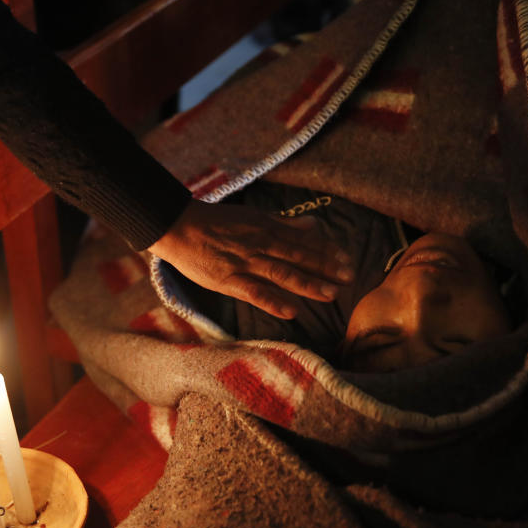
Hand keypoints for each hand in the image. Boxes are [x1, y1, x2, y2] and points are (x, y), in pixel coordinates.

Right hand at [148, 200, 354, 318]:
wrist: (178, 226)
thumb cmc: (215, 221)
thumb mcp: (253, 216)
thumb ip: (285, 223)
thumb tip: (313, 225)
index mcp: (267, 228)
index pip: (303, 241)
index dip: (326, 250)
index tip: (347, 259)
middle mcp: (260, 245)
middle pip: (298, 257)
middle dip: (325, 267)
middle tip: (349, 277)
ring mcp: (245, 263)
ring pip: (282, 274)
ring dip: (308, 284)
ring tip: (330, 295)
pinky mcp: (228, 280)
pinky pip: (255, 292)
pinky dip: (273, 301)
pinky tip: (292, 311)